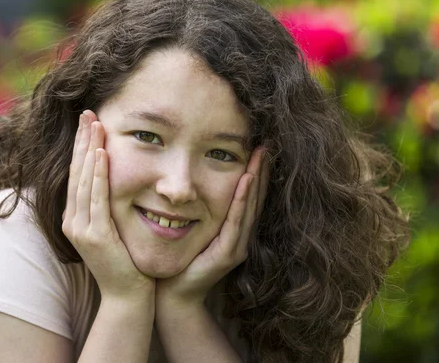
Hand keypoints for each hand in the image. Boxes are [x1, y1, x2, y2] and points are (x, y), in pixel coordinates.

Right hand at [62, 110, 154, 299]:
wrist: (128, 296)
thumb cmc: (125, 262)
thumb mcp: (112, 229)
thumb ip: (107, 207)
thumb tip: (113, 180)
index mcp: (75, 218)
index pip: (77, 175)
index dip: (81, 147)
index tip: (88, 123)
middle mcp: (72, 221)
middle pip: (75, 172)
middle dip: (81, 141)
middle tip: (86, 112)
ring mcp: (79, 229)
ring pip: (83, 181)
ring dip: (88, 150)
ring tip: (93, 124)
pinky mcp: (93, 236)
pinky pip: (95, 198)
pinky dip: (96, 175)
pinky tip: (100, 154)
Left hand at [155, 147, 269, 306]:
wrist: (172, 293)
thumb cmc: (178, 258)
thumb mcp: (192, 227)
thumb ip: (197, 208)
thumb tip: (190, 180)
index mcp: (233, 230)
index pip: (248, 196)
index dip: (255, 172)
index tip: (258, 148)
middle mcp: (240, 237)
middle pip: (255, 198)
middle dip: (261, 170)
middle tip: (265, 145)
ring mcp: (236, 246)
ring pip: (250, 207)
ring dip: (256, 180)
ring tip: (260, 156)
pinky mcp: (227, 255)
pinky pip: (236, 222)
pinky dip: (242, 200)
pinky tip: (245, 181)